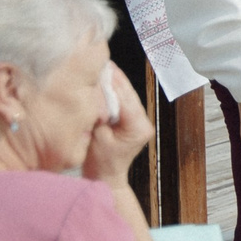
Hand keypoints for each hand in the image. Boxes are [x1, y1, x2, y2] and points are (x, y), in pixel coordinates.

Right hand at [83, 66, 152, 184]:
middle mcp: (143, 122)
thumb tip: (96, 91)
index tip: (104, 66)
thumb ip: (99, 114)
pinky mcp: (132, 121)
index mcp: (138, 126)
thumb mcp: (96, 137)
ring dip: (114, 84)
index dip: (113, 81)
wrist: (105, 178)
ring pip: (126, 96)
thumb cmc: (100, 164)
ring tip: (102, 69)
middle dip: (115, 78)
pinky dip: (113, 94)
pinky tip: (103, 84)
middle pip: (128, 94)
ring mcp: (140, 121)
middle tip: (102, 62)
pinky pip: (123, 103)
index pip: (125, 98)